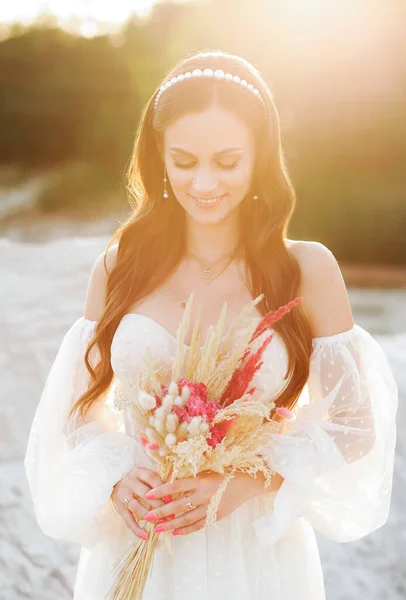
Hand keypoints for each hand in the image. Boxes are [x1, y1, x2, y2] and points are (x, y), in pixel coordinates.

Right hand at [111, 467, 171, 540]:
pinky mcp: (119, 507)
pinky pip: (128, 520)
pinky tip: (146, 536)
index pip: (152, 478)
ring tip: (161, 523)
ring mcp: (123, 495)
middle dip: (159, 505)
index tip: (171, 499)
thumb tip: (175, 493)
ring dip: (150, 516)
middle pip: (145, 493)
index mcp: (138, 472)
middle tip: (170, 514)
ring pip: (136, 507)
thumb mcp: (144, 476)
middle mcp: (129, 482)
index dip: (162, 488)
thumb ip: (156, 482)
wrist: (114, 481)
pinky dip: (136, 529)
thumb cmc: (136, 480)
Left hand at [141, 471, 260, 536]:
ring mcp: (210, 507)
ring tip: (158, 528)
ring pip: (187, 519)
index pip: (175, 486)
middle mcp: (204, 494)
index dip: (160, 491)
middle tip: (148, 517)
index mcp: (201, 480)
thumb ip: (191, 477)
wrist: (247, 483)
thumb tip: (171, 482)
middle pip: (178, 506)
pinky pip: (198, 525)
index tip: (147, 495)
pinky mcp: (216, 516)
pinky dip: (186, 530)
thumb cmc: (225, 472)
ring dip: (171, 524)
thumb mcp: (208, 470)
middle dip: (161, 512)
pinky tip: (176, 533)